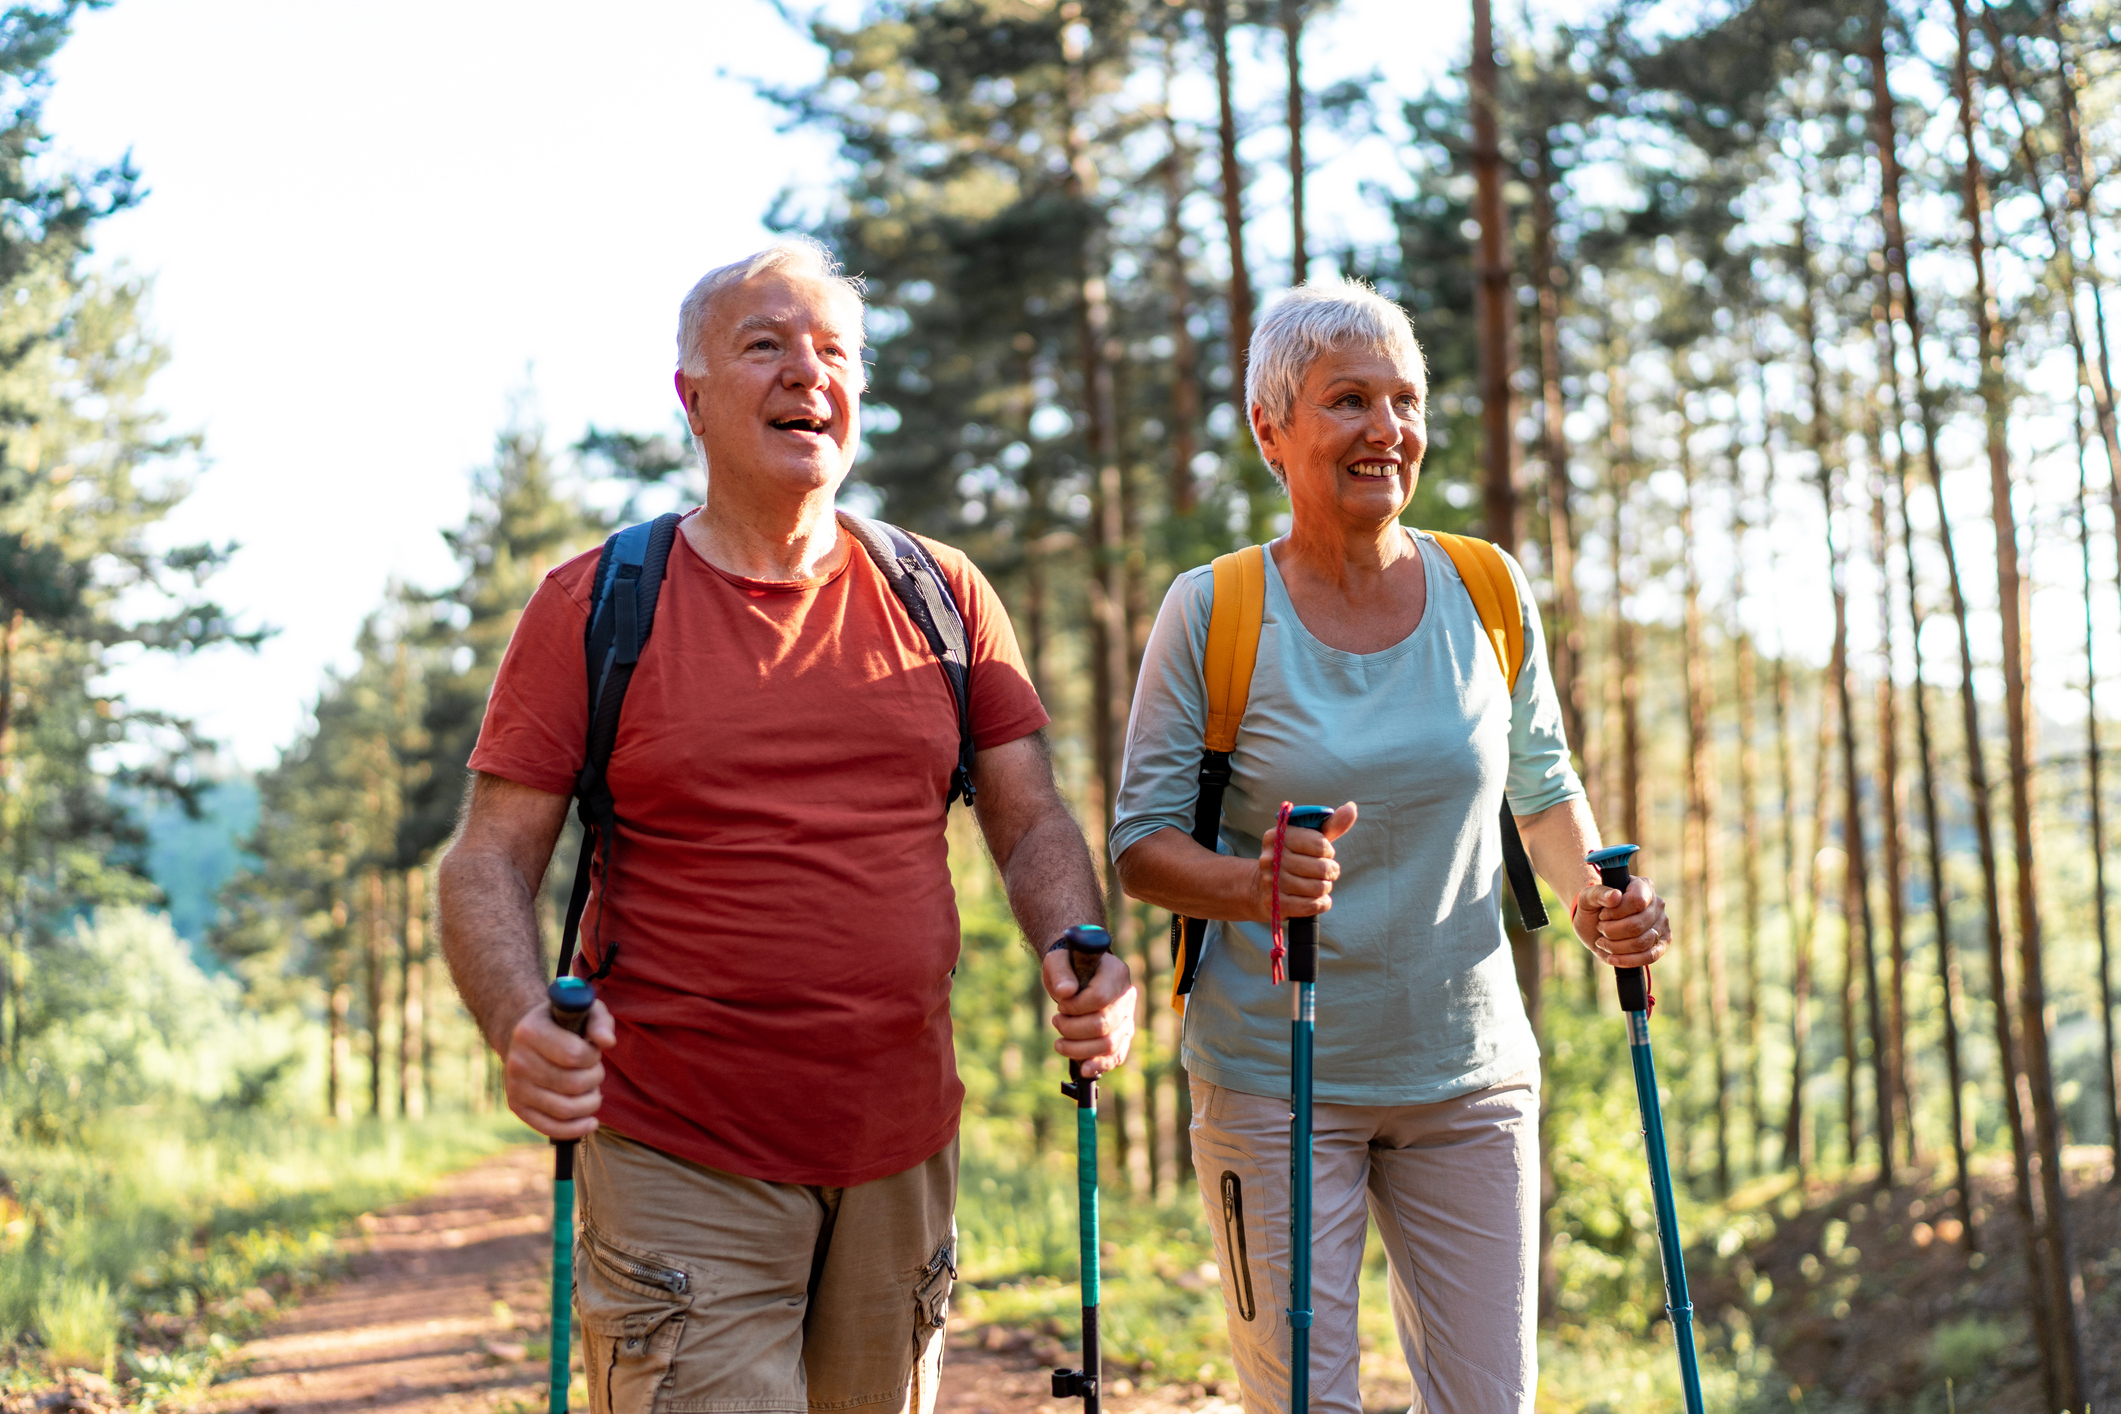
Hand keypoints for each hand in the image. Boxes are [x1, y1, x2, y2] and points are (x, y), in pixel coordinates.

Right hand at [503, 997, 616, 1138]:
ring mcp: (515, 1086)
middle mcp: (517, 1060)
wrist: (529, 1038)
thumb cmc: (564, 1024)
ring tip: (592, 1090)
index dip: (593, 1056)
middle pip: (573, 1084)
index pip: (574, 1054)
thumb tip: (608, 1041)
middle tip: (595, 1070)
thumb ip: (600, 1020)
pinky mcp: (517, 1107)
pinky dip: (576, 1129)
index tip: (593, 1050)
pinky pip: (550, 1128)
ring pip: (565, 1109)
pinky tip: (591, 1122)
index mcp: (530, 1031)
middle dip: (595, 1078)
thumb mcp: (584, 1011)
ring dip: (591, 1102)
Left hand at [1042, 947, 1137, 1079]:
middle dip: (1072, 1029)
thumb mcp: (1058, 961)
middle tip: (1056, 1021)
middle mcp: (1127, 996)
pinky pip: (1117, 1055)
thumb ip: (1060, 973)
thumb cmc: (1067, 964)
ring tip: (1060, 1043)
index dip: (1075, 1007)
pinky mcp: (1123, 1034)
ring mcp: (1128, 1017)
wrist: (1077, 972)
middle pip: (1103, 1025)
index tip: (1061, 1004)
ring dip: (1079, 1049)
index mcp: (1116, 973)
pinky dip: (1101, 1065)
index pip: (1099, 998)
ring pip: (1109, 1044)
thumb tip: (1066, 992)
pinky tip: (1084, 1069)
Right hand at [1251, 802, 1358, 922]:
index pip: (1320, 844)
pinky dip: (1321, 903)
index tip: (1322, 853)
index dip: (1328, 851)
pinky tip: (1317, 899)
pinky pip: (1312, 906)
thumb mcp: (1310, 838)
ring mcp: (1271, 881)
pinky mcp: (1275, 903)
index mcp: (1278, 835)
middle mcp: (1271, 857)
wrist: (1261, 888)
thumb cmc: (1294, 858)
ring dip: (1325, 888)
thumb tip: (1351, 807)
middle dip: (1330, 871)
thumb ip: (1331, 825)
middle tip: (1325, 872)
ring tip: (1318, 885)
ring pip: (1318, 888)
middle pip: (1321, 868)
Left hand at [1572, 877, 1669, 968]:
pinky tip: (1611, 958)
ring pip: (1643, 942)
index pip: (1637, 901)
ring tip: (1602, 942)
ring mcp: (1662, 924)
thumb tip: (1615, 896)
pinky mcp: (1661, 943)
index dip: (1616, 912)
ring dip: (1616, 946)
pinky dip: (1628, 960)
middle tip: (1600, 928)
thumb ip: (1598, 893)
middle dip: (1612, 931)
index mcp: (1643, 886)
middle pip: (1638, 925)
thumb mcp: (1587, 897)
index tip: (1602, 915)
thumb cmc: (1593, 908)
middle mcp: (1657, 904)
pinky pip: (1650, 956)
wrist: (1595, 925)